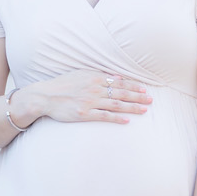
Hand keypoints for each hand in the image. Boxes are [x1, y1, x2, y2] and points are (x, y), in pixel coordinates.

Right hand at [26, 69, 151, 125]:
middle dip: (138, 96)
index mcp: (95, 78)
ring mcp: (90, 102)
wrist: (45, 96)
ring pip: (116, 104)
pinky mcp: (84, 114)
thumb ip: (100, 75)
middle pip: (121, 93)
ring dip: (132, 107)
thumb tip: (117, 77)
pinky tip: (127, 120)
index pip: (119, 82)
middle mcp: (95, 89)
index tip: (145, 89)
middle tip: (151, 100)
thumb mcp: (81, 74)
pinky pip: (104, 116)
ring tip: (144, 110)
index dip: (134, 86)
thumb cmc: (63, 85)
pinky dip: (117, 118)